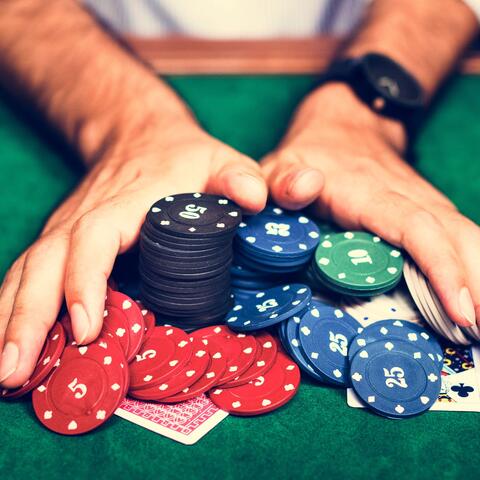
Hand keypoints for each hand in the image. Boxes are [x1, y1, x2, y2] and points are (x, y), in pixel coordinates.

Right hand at [0, 119, 266, 387]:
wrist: (140, 137)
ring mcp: (65, 232)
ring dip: (9, 324)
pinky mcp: (60, 244)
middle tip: (14, 373)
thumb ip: (238, 176)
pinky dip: (11, 313)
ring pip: (27, 275)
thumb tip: (256, 198)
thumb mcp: (217, 159)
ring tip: (5, 375)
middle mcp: (83, 219)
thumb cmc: (181, 157)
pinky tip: (7, 347)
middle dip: (27, 319)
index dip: (86, 281)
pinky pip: (28, 279)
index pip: (94, 239)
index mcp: (122, 204)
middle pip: (45, 266)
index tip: (85, 328)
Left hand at [261, 82, 478, 328]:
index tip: (460, 311)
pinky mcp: (429, 210)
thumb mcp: (282, 165)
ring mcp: (423, 202)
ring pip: (467, 238)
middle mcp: (408, 197)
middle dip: (477, 285)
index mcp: (370, 194)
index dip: (442, 268)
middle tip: (476, 336)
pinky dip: (473, 269)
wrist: (346, 126)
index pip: (416, 228)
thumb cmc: (311, 155)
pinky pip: (459, 239)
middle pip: (456, 237)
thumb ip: (282, 181)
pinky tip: (474, 300)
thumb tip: (305, 185)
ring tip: (479, 329)